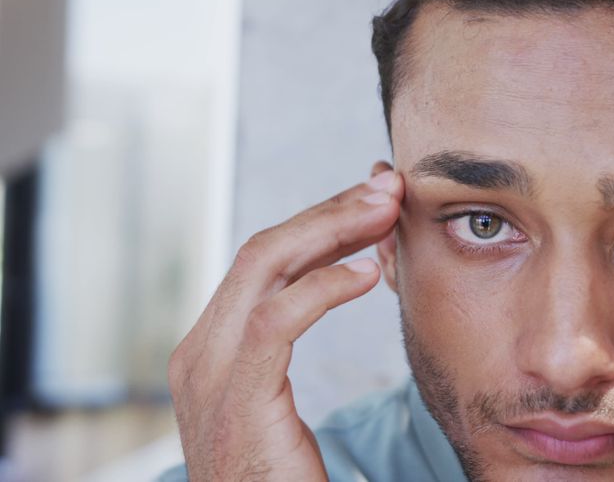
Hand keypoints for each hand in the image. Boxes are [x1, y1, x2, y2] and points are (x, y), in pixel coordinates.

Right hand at [167, 168, 402, 481]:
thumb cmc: (279, 476)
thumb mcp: (278, 397)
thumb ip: (292, 338)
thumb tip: (351, 273)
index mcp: (211, 346)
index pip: (264, 260)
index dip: (320, 222)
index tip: (373, 201)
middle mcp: (200, 350)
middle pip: (263, 249)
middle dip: (329, 210)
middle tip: (388, 187)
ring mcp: (210, 372)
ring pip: (266, 266)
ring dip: (331, 229)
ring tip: (386, 210)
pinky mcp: (236, 397)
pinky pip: (277, 320)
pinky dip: (324, 287)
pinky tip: (367, 273)